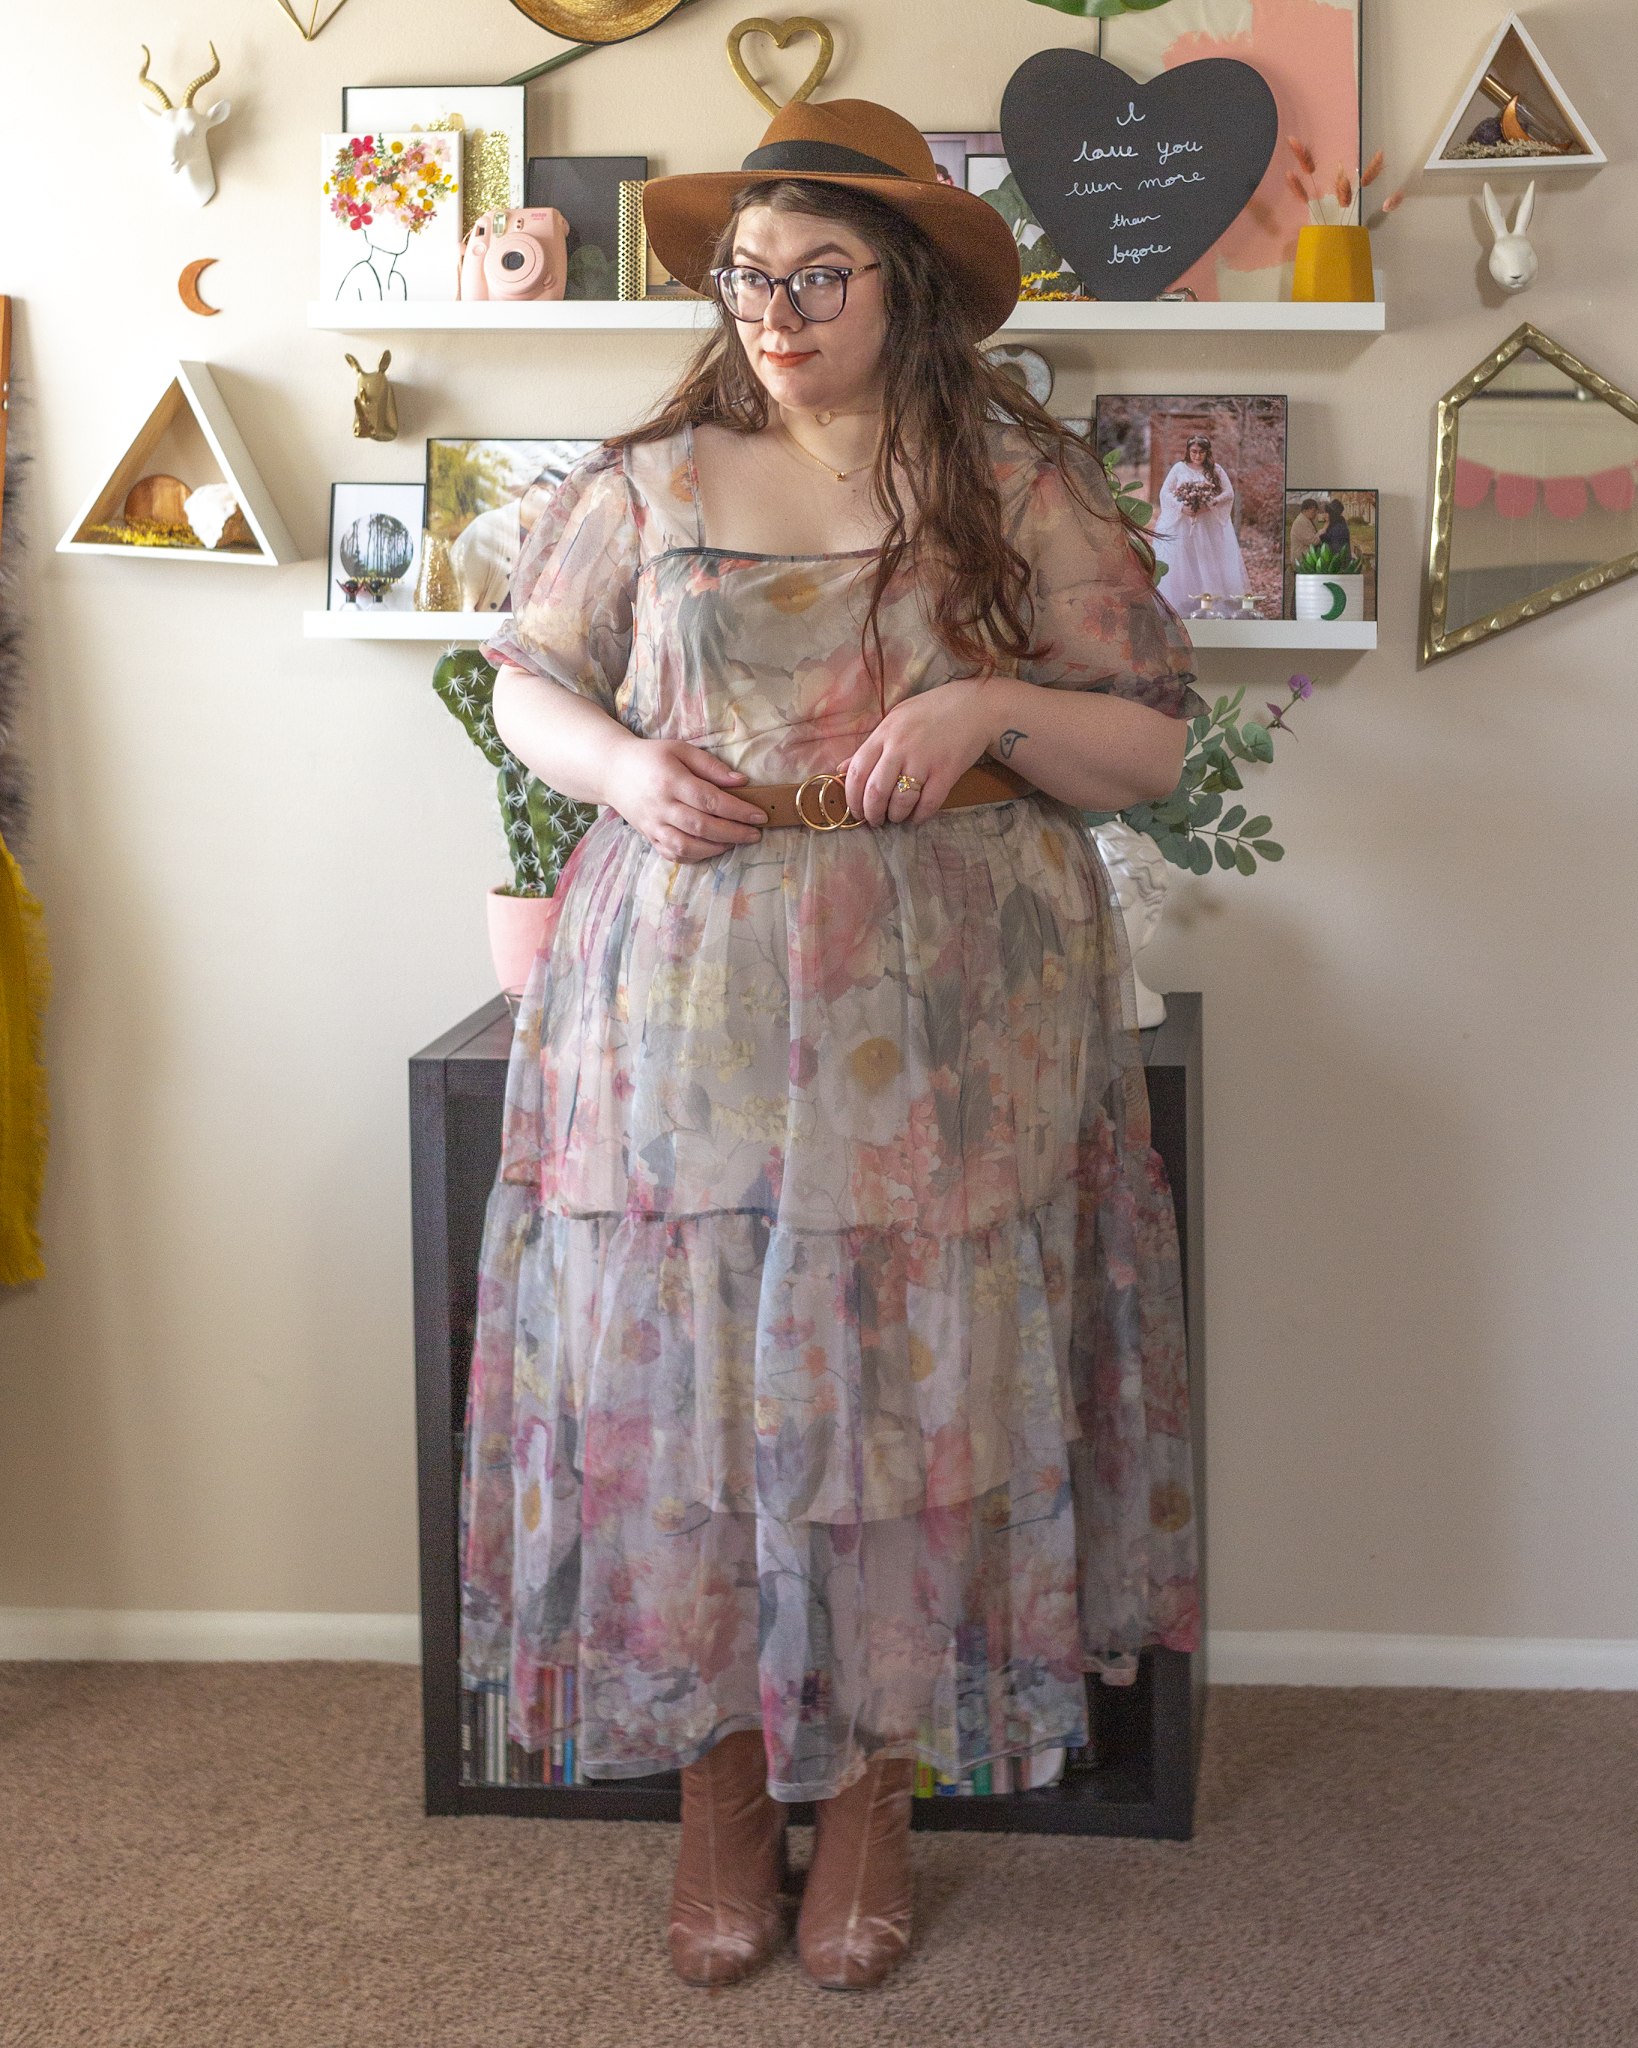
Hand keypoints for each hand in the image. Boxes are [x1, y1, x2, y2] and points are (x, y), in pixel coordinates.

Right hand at [606, 737, 765, 861]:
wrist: (612, 772)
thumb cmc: (651, 757)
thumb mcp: (680, 750)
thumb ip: (711, 766)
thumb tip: (741, 782)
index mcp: (670, 781)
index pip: (709, 800)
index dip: (737, 811)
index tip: (759, 816)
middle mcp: (660, 806)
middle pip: (702, 826)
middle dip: (734, 833)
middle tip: (755, 834)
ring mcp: (652, 825)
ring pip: (687, 846)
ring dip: (716, 847)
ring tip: (736, 841)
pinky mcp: (649, 837)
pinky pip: (674, 854)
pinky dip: (696, 856)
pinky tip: (712, 848)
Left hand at [840, 680, 990, 827]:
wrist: (974, 706)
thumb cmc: (931, 711)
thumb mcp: (895, 719)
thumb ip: (869, 745)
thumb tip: (840, 769)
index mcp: (884, 733)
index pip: (857, 771)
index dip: (851, 797)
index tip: (855, 810)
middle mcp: (901, 747)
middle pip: (876, 791)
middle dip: (871, 813)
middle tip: (874, 820)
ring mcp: (925, 760)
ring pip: (900, 801)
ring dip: (895, 816)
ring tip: (896, 817)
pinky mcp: (947, 772)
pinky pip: (928, 804)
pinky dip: (919, 816)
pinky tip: (916, 816)